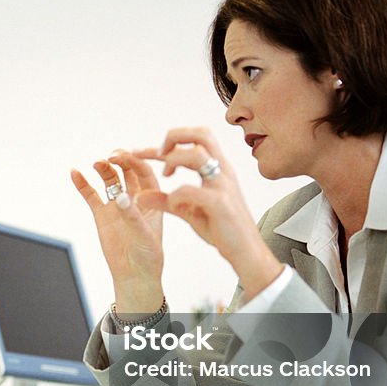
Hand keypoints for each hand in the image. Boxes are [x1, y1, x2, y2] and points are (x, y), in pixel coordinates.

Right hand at [71, 149, 164, 313]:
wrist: (134, 275)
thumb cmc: (148, 256)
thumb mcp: (144, 235)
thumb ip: (131, 215)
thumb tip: (119, 196)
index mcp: (152, 198)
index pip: (144, 172)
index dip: (134, 161)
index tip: (124, 157)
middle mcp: (134, 197)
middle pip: (126, 170)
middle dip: (119, 160)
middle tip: (110, 156)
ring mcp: (117, 204)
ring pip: (109, 179)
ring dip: (103, 168)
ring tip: (96, 163)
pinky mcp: (101, 214)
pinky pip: (91, 195)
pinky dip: (83, 184)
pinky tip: (75, 173)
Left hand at [134, 126, 283, 299]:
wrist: (246, 252)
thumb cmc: (221, 228)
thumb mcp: (189, 211)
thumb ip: (166, 200)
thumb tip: (140, 195)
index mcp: (218, 168)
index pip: (194, 139)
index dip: (167, 141)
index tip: (142, 151)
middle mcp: (222, 171)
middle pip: (200, 133)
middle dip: (172, 137)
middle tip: (157, 154)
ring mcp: (223, 185)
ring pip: (197, 154)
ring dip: (173, 160)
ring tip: (165, 176)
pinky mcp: (220, 204)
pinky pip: (192, 189)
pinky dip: (176, 194)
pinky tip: (174, 203)